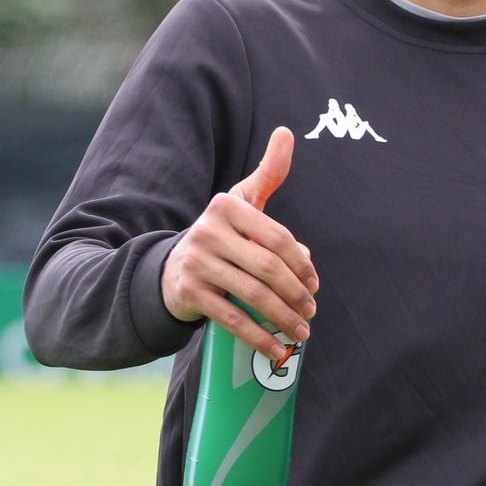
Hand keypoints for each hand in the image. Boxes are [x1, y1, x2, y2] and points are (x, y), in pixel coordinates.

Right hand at [160, 126, 318, 358]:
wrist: (170, 269)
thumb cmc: (221, 234)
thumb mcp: (240, 201)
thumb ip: (267, 173)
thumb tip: (286, 134)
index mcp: (226, 206)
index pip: (277, 237)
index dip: (302, 264)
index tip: (314, 284)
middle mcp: (208, 230)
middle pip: (268, 268)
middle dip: (297, 295)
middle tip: (311, 312)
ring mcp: (196, 263)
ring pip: (254, 295)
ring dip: (283, 318)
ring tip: (302, 331)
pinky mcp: (191, 293)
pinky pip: (233, 319)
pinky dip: (259, 338)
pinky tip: (277, 351)